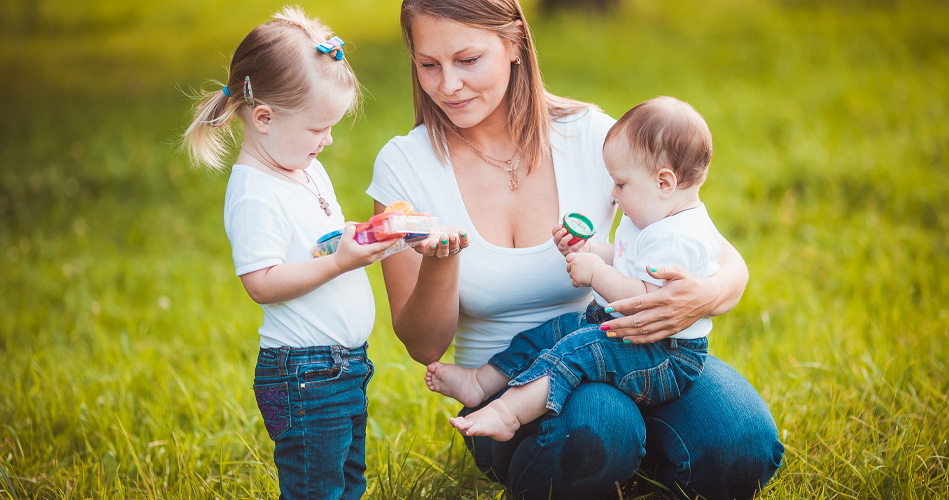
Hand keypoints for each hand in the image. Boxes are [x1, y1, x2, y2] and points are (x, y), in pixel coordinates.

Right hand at [332, 223, 398, 271]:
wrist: (338, 265)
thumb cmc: (342, 253)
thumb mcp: (345, 239)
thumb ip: (350, 229)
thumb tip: (356, 225)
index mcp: (368, 252)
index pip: (383, 245)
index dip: (392, 240)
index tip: (400, 235)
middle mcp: (371, 258)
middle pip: (384, 248)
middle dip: (389, 240)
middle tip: (392, 231)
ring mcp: (370, 261)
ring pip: (381, 251)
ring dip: (383, 244)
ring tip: (384, 235)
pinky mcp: (368, 262)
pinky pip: (377, 254)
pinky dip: (378, 247)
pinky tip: (375, 241)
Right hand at [415, 226, 469, 259]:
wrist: (442, 234)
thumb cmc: (430, 233)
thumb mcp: (421, 231)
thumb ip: (415, 230)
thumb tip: (413, 224)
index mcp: (429, 250)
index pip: (429, 252)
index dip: (431, 248)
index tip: (432, 243)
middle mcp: (441, 252)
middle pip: (443, 253)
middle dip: (443, 245)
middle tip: (443, 237)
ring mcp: (453, 248)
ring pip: (454, 248)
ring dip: (453, 242)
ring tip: (452, 235)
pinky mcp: (462, 243)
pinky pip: (465, 243)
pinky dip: (465, 238)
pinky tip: (462, 232)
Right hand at [551, 225, 587, 256]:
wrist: (585, 249)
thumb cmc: (579, 239)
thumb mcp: (575, 231)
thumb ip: (575, 224)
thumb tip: (581, 214)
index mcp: (559, 237)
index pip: (554, 232)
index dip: (556, 229)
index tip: (561, 225)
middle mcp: (560, 243)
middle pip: (556, 239)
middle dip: (559, 233)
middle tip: (564, 230)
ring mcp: (564, 249)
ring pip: (561, 245)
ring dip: (565, 239)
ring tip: (570, 235)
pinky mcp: (570, 253)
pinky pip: (572, 249)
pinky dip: (577, 244)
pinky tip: (582, 241)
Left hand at [565, 252, 604, 287]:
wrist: (600, 274)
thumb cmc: (597, 265)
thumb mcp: (590, 256)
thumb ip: (581, 257)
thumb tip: (579, 258)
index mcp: (576, 257)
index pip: (568, 258)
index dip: (571, 261)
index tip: (576, 263)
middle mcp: (573, 264)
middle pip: (568, 267)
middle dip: (573, 269)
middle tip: (581, 271)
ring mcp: (573, 273)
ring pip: (571, 275)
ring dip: (575, 276)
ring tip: (584, 276)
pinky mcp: (575, 281)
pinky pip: (573, 283)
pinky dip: (577, 283)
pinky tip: (583, 282)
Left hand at [601, 265, 717, 343]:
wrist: (710, 297)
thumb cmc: (691, 282)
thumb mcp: (680, 271)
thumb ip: (663, 269)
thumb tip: (648, 267)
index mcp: (665, 297)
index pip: (639, 303)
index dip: (622, 306)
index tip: (607, 308)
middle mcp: (666, 312)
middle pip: (638, 321)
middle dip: (619, 324)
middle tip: (602, 327)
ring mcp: (670, 323)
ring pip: (644, 332)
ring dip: (625, 334)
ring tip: (609, 334)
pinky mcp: (674, 330)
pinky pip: (654, 337)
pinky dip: (640, 340)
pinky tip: (626, 340)